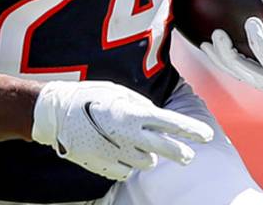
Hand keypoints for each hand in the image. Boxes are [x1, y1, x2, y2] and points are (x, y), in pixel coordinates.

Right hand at [31, 80, 213, 180]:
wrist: (55, 115)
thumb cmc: (88, 97)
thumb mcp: (117, 92)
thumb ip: (139, 106)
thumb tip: (155, 116)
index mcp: (134, 113)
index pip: (171, 123)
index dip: (191, 130)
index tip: (207, 136)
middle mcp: (129, 135)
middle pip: (166, 149)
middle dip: (181, 153)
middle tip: (188, 156)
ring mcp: (118, 153)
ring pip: (147, 162)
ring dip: (146, 154)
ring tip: (131, 142)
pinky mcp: (106, 166)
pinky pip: (127, 170)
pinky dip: (126, 162)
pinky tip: (114, 149)